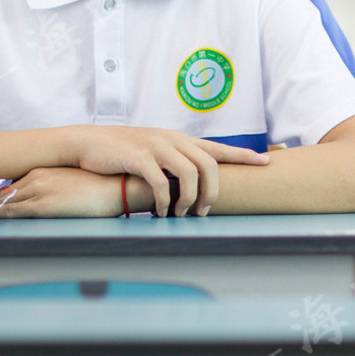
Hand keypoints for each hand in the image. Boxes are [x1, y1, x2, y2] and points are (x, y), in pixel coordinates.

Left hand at [0, 167, 123, 218]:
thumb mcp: (70, 181)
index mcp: (42, 171)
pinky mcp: (43, 205)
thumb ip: (51, 187)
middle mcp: (36, 177)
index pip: (9, 185)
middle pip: (2, 193)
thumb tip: (44, 199)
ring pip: (3, 202)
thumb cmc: (99, 187)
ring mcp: (38, 190)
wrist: (118, 186)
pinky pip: (11, 212)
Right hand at [65, 125, 269, 215]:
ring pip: (189, 173)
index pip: (218, 147)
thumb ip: (174, 162)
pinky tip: (159, 213)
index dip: (242, 155)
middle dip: (213, 191)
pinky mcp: (138, 157)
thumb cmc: (123, 153)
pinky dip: (164, 201)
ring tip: (183, 215)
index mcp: (180, 140)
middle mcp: (172, 140)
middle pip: (209, 164)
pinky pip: (160, 182)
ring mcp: (156, 146)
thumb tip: (193, 184)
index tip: (266, 161)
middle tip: (205, 212)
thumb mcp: (154, 151)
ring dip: (189, 199)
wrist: (88, 142)